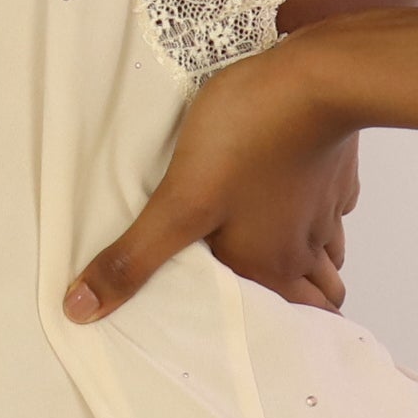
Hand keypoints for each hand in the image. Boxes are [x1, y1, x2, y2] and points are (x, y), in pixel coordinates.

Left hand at [64, 35, 358, 320]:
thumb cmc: (249, 136)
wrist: (315, 75)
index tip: (254, 343)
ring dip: (307, 260)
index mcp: (272, 267)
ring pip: (327, 252)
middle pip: (320, 295)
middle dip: (297, 303)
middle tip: (260, 302)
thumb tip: (83, 309)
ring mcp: (326, 206)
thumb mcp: (179, 202)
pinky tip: (288, 196)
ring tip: (270, 254)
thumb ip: (134, 257)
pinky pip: (329, 204)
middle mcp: (307, 247)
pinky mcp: (334, 167)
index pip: (292, 327)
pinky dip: (313, 211)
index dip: (276, 338)